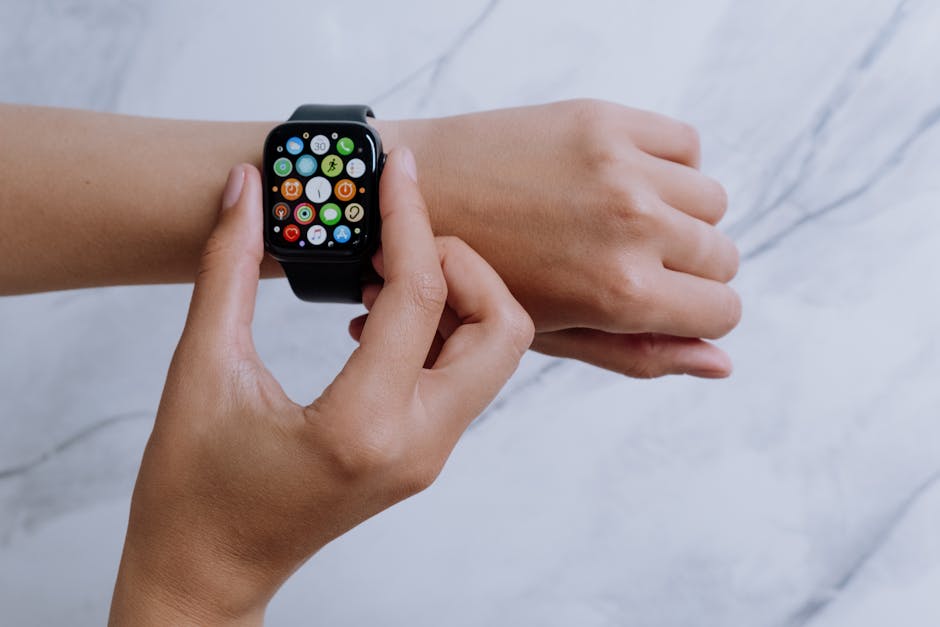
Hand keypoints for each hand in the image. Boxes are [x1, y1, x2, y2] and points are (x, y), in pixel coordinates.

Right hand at [109, 150, 532, 624]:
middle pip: (501, 328)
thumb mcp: (200, 369)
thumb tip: (245, 193)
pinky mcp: (422, 453)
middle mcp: (416, 443)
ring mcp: (427, 454)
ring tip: (379, 277)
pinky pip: (463, 376)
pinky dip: (441, 331)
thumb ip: (227, 270)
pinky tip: (377, 318)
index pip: (421, 296)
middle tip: (398, 240)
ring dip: (456, 297)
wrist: (206, 570)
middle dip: (462, 264)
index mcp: (362, 425)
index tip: (394, 172)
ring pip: (495, 353)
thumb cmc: (193, 490)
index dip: (409, 218)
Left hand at [383, 99, 741, 377]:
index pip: (722, 310)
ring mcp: (621, 165)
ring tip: (619, 222)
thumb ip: (642, 353)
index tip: (666, 302)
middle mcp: (632, 225)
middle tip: (629, 263)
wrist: (418, 193)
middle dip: (687, 269)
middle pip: (722, 255)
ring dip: (679, 215)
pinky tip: (617, 180)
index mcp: (620, 291)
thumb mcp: (554, 335)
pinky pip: (686, 143)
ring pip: (711, 200)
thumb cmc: (477, 279)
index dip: (697, 313)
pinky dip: (665, 164)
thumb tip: (723, 364)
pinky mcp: (606, 118)